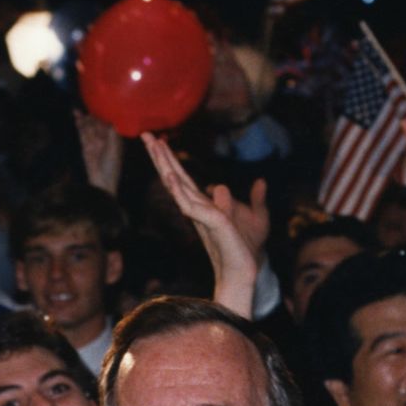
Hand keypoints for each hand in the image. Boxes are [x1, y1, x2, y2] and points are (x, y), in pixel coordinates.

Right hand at [74, 110, 123, 194]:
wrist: (102, 182)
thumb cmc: (112, 165)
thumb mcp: (114, 147)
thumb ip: (111, 133)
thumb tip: (108, 119)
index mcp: (115, 138)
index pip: (107, 123)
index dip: (102, 115)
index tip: (98, 106)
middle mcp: (105, 139)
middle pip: (96, 124)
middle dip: (91, 116)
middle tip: (84, 108)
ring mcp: (95, 143)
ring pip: (88, 129)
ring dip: (83, 120)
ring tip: (77, 111)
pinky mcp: (86, 148)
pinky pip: (83, 135)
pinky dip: (80, 127)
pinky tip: (77, 119)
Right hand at [144, 132, 264, 315]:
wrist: (245, 271)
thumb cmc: (247, 249)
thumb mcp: (258, 216)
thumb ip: (257, 198)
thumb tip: (260, 182)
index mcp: (203, 205)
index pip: (182, 178)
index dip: (170, 159)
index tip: (159, 140)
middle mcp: (196, 208)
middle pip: (173, 176)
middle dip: (160, 155)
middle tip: (145, 134)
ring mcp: (199, 214)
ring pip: (177, 185)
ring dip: (165, 164)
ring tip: (153, 144)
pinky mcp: (208, 222)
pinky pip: (188, 204)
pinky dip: (178, 190)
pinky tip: (170, 176)